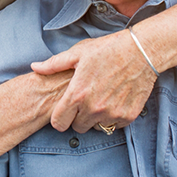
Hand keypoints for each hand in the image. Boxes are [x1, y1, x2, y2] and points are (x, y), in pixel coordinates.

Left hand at [31, 29, 156, 132]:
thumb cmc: (108, 49)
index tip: (66, 109)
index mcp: (77, 94)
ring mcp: (112, 114)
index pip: (58, 123)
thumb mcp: (78, 53)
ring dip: (96, 117)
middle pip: (77, 127)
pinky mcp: (128, 116)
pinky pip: (114, 125)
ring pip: (96, 127)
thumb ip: (54, 64)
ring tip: (100, 97)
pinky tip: (114, 99)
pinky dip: (113, 116)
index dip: (60, 116)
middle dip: (78, 116)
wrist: (141, 51)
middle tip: (85, 99)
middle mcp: (93, 108)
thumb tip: (35, 67)